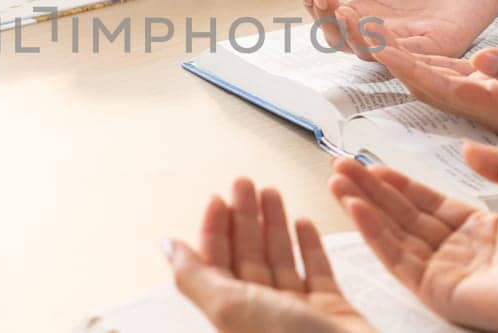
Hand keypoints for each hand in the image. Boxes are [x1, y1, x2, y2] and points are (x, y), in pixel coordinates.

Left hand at [167, 178, 374, 332]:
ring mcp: (297, 311)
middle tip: (245, 184)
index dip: (216, 228)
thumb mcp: (228, 307)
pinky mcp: (330, 310)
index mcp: (234, 312)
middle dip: (245, 217)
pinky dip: (310, 246)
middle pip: (248, 255)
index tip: (218, 198)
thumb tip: (166, 247)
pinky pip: (317, 271)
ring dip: (275, 225)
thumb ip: (194, 276)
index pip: (216, 262)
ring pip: (280, 259)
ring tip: (272, 194)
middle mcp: (263, 312)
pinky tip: (304, 224)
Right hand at [298, 0, 497, 59]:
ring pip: (373, 51)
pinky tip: (375, 28)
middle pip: (346, 41)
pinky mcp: (438, 47)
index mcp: (364, 14)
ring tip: (343, 10)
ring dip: (355, 34)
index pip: (331, 21)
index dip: (316, 9)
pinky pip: (411, 55)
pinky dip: (391, 47)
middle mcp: (381, 35)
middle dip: (330, 21)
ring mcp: (408, 45)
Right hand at [328, 146, 497, 332]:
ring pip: (393, 233)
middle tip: (339, 165)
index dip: (397, 182)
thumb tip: (468, 148)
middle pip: (401, 214)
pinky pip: (398, 258)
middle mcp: (456, 249)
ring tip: (337, 180)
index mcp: (478, 228)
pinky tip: (355, 207)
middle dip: (369, 189)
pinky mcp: (437, 290)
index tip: (370, 162)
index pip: (425, 202)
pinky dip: (373, 232)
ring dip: (363, 206)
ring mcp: (444, 271)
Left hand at [371, 23, 497, 132]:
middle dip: (391, 62)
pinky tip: (394, 40)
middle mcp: (490, 110)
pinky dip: (419, 56)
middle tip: (355, 35)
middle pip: (428, 87)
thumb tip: (484, 61)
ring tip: (363, 33)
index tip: (377, 44)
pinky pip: (444, 73)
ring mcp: (488, 100)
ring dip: (398, 58)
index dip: (409, 66)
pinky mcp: (490, 85)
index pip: (444, 89)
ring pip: (431, 80)